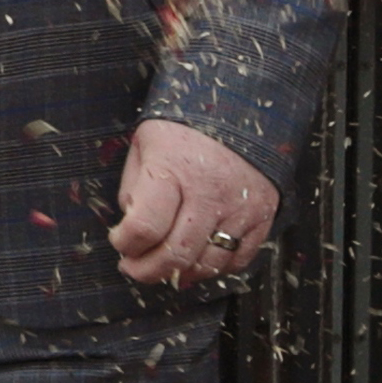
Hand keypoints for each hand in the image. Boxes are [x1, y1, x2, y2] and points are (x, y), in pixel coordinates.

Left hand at [110, 118, 279, 289]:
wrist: (241, 108)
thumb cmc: (185, 130)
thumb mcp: (145, 146)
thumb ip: (134, 189)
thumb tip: (132, 230)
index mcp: (173, 169)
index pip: (144, 228)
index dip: (124, 244)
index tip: (119, 241)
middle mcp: (209, 192)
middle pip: (175, 254)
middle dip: (146, 271)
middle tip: (134, 267)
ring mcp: (239, 207)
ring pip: (207, 264)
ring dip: (180, 274)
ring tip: (165, 266)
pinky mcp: (262, 215)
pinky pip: (238, 260)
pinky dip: (215, 269)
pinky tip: (197, 259)